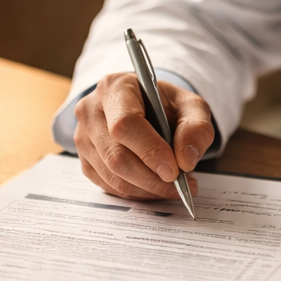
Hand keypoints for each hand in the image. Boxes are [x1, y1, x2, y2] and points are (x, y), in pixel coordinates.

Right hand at [74, 73, 215, 199]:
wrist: (146, 108)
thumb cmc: (165, 105)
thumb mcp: (191, 106)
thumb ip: (196, 128)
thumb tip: (185, 159)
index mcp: (115, 88)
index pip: (125, 123)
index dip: (149, 150)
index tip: (174, 170)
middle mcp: (91, 111)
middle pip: (116, 155)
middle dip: (151, 177)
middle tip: (179, 184)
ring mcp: (84, 137)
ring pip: (112, 175)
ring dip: (146, 189)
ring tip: (173, 187)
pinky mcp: (85, 160)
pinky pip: (108, 186)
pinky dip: (136, 192)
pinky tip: (155, 187)